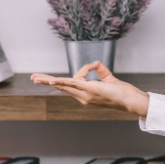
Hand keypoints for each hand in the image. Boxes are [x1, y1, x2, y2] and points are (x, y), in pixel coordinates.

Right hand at [31, 62, 149, 116]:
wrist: (131, 100)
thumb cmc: (122, 92)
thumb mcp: (108, 78)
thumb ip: (100, 70)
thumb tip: (94, 63)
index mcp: (86, 96)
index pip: (71, 85)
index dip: (68, 77)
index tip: (92, 65)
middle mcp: (83, 97)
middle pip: (61, 87)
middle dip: (47, 81)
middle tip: (33, 78)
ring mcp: (85, 95)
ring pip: (63, 85)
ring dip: (48, 80)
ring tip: (35, 77)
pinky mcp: (90, 90)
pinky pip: (73, 84)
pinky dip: (61, 81)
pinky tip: (51, 80)